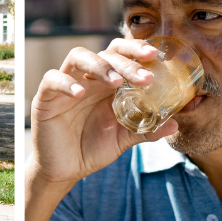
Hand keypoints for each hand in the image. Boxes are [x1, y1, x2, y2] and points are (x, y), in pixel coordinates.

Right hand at [29, 39, 177, 189]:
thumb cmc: (92, 149)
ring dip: (100, 65)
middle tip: (145, 77)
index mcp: (107, 83)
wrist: (65, 170)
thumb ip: (146, 130)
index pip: (121, 54)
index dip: (136, 50)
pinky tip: (79, 94)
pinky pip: (52, 80)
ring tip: (116, 82)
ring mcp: (65, 85)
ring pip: (78, 57)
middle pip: (105, 53)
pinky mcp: (45, 98)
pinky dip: (66, 83)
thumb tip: (175, 125)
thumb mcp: (123, 138)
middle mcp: (87, 78)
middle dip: (127, 61)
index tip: (155, 56)